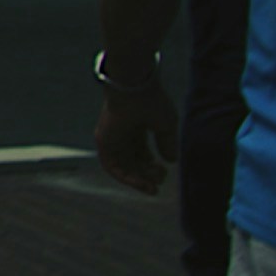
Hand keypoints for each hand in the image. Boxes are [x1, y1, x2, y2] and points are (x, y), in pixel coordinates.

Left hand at [95, 78, 171, 193]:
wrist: (134, 89)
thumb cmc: (151, 102)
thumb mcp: (165, 126)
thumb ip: (167, 143)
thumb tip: (171, 161)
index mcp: (137, 128)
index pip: (142, 154)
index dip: (152, 167)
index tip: (165, 172)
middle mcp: (123, 135)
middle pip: (133, 162)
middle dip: (147, 175)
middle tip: (160, 181)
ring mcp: (112, 138)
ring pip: (123, 166)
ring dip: (137, 180)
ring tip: (152, 187)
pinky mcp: (104, 142)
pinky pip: (111, 166)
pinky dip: (124, 177)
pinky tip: (140, 183)